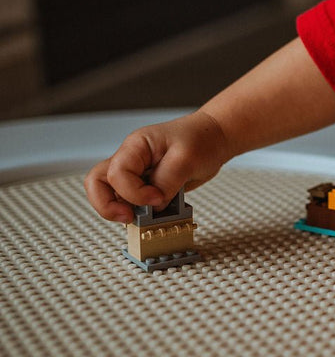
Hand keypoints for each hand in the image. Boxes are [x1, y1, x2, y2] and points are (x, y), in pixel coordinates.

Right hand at [84, 111, 230, 222]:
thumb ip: (167, 182)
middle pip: (97, 183)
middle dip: (107, 206)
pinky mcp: (145, 186)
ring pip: (109, 195)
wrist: (214, 139)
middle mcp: (130, 159)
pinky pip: (130, 203)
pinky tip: (158, 213)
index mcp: (136, 146)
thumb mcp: (187, 159)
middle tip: (130, 218)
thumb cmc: (201, 139)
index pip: (117, 173)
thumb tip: (154, 205)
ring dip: (123, 210)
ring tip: (146, 218)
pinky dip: (140, 213)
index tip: (157, 199)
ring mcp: (135, 173)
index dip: (134, 192)